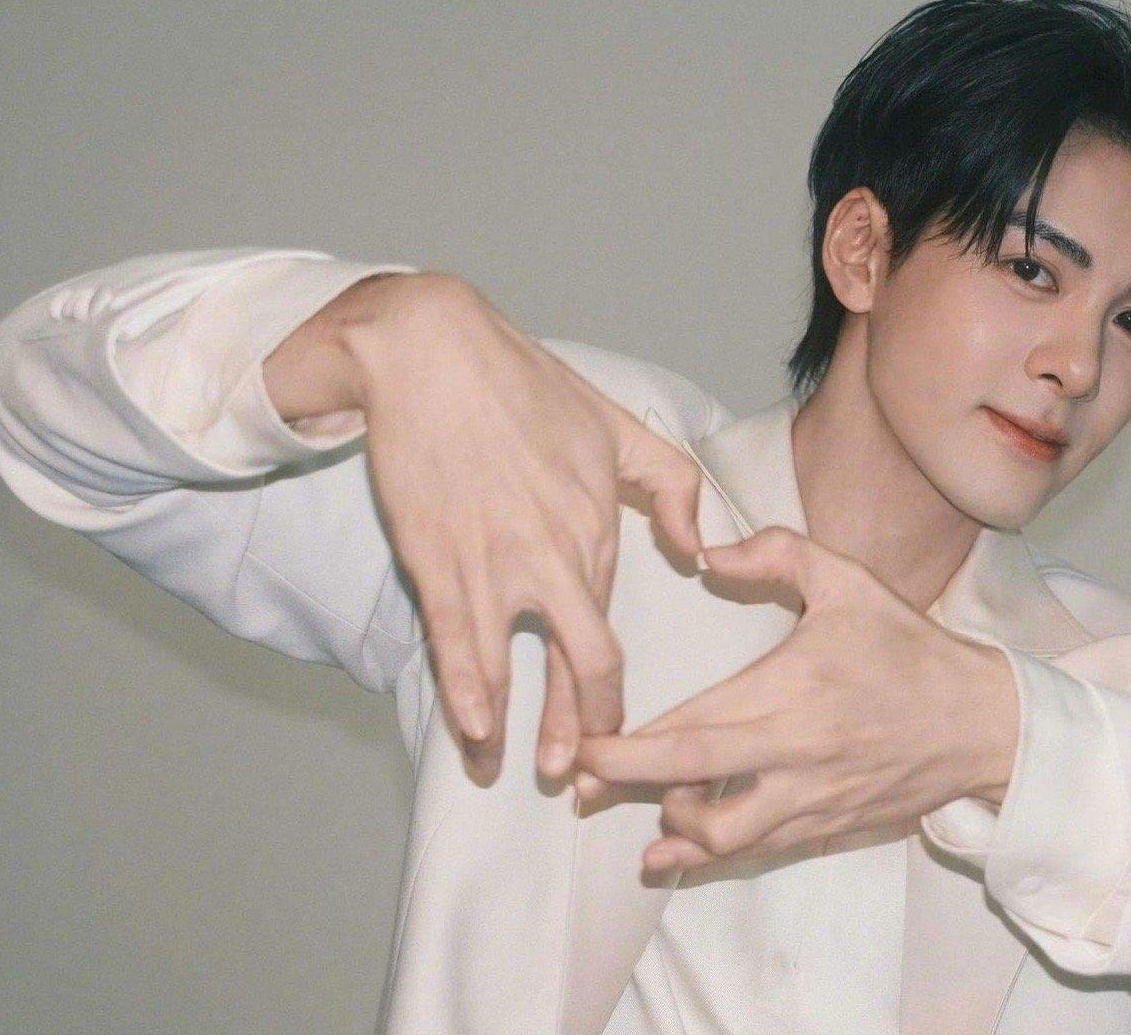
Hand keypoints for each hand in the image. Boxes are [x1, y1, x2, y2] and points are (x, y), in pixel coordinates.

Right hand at [307, 273, 707, 784]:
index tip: (612, 736)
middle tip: (577, 777)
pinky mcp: (438, 556)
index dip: (612, 696)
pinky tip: (473, 726)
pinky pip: (455, 638)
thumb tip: (698, 550)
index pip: (613, 634)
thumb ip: (672, 485)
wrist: (432, 353)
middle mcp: (556, 555)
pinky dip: (464, 689)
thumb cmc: (525, 386)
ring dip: (517, 726)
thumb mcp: (620, 426)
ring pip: (515, 664)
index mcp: (598, 528)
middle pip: (582, 662)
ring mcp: (495, 560)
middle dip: (581, 730)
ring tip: (510, 767)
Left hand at [574, 525, 1019, 872]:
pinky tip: (677, 851)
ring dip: (670, 827)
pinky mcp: (826, 826)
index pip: (691, 727)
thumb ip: (775, 554)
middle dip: (624, 787)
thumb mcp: (848, 582)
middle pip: (689, 785)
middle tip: (579, 785)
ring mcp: (811, 800)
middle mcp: (794, 755)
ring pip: (722, 835)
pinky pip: (757, 851)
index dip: (627, 746)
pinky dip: (711, 855)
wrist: (981, 723)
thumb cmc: (910, 649)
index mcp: (792, 691)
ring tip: (639, 810)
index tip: (583, 745)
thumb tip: (706, 552)